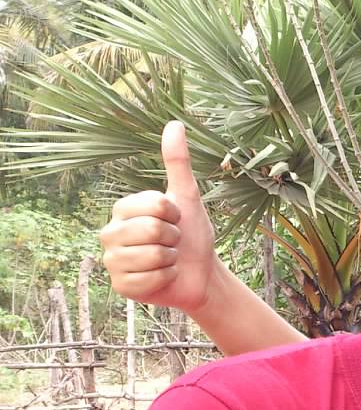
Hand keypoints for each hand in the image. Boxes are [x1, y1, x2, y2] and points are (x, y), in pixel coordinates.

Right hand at [99, 121, 220, 312]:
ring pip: (151, 256)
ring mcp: (112, 261)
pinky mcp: (120, 286)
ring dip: (171, 260)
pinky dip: (166, 279)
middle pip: (152, 230)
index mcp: (122, 209)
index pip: (155, 205)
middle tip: (173, 243)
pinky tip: (164, 277)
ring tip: (169, 260)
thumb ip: (178, 163)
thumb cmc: (192, 235)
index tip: (175, 220)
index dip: (175, 214)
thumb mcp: (188, 197)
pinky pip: (150, 279)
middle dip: (174, 238)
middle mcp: (110, 233)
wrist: (202, 274)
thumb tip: (174, 123)